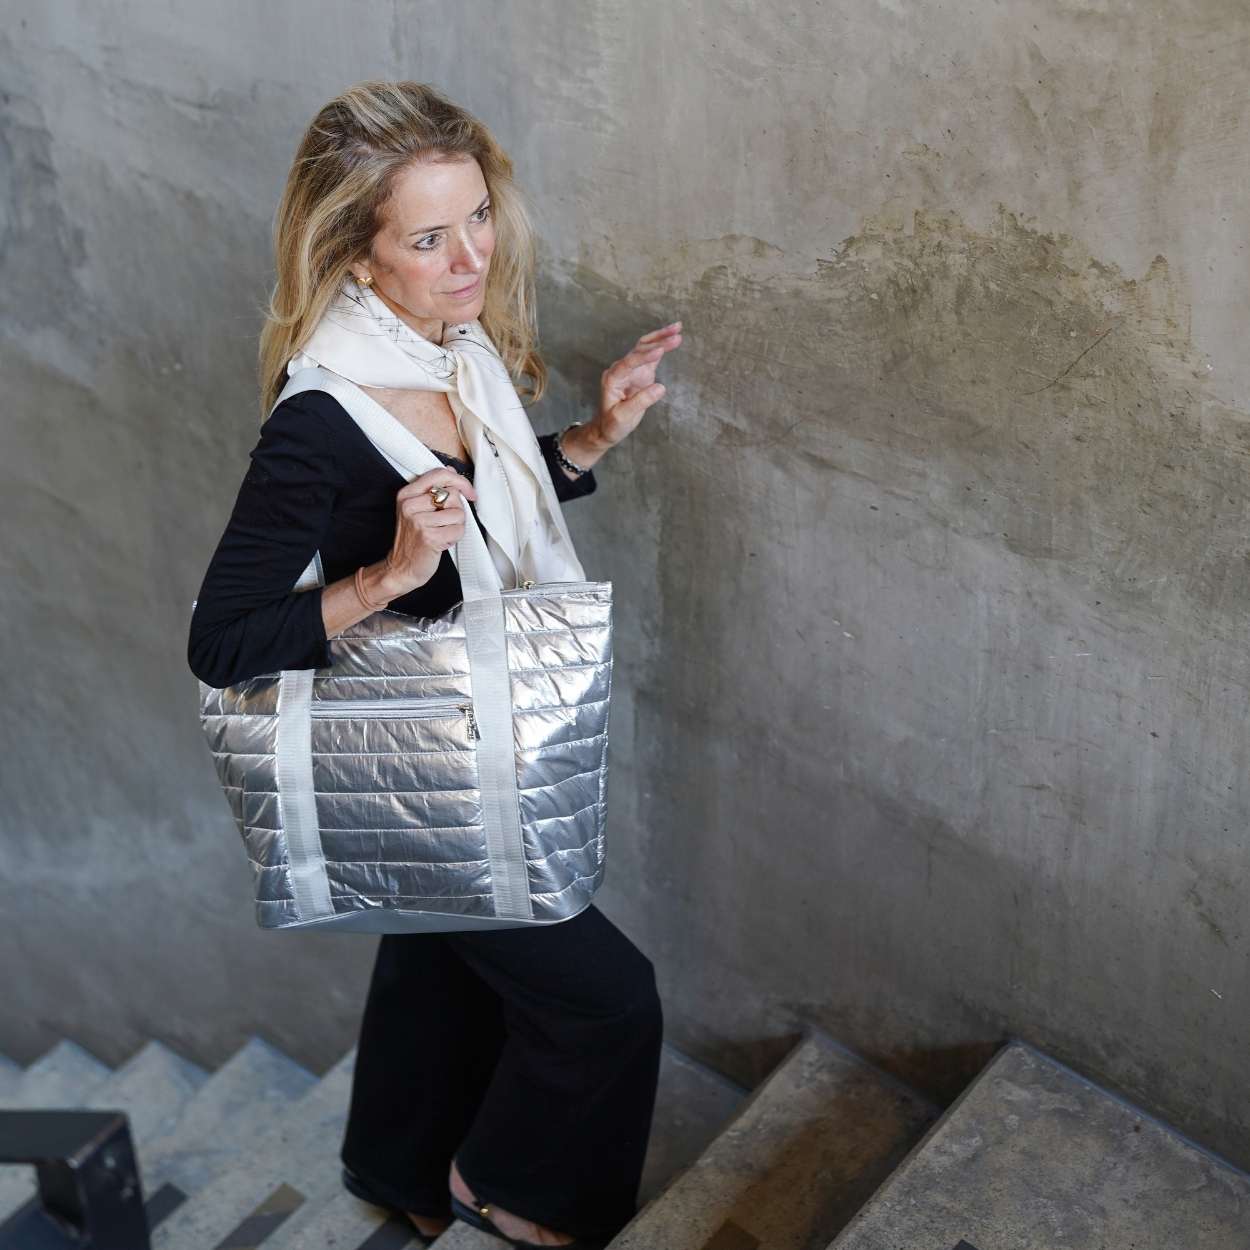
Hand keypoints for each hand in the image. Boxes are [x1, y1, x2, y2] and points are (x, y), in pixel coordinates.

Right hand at [378, 467, 477, 596]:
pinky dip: (455, 538)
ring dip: (456, 526)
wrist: (401, 568)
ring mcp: (418, 521)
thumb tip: (451, 471)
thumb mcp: (416, 510)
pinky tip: (442, 542)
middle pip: (453, 495)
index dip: (460, 481)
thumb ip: (432, 490)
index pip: (439, 474)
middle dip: (456, 511)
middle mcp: (409, 505)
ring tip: (442, 533)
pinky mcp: (429, 537)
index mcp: (406, 494)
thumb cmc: (413, 539)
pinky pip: (458, 530)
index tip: (469, 492)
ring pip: (459, 513)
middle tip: (444, 524)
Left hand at [588, 320, 683, 451]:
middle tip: (676, 335)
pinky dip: (662, 346)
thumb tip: (661, 387)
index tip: (660, 351)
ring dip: (661, 337)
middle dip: (658, 341)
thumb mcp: (624, 417)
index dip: (645, 356)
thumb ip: (641, 401)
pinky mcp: (641, 372)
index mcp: (612, 378)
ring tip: (678, 327)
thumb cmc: (612, 424)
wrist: (608, 427)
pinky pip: (651, 355)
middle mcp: (620, 369)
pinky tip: (673, 337)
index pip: (629, 363)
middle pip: (639, 349)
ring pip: (645, 348)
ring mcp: (631, 369)